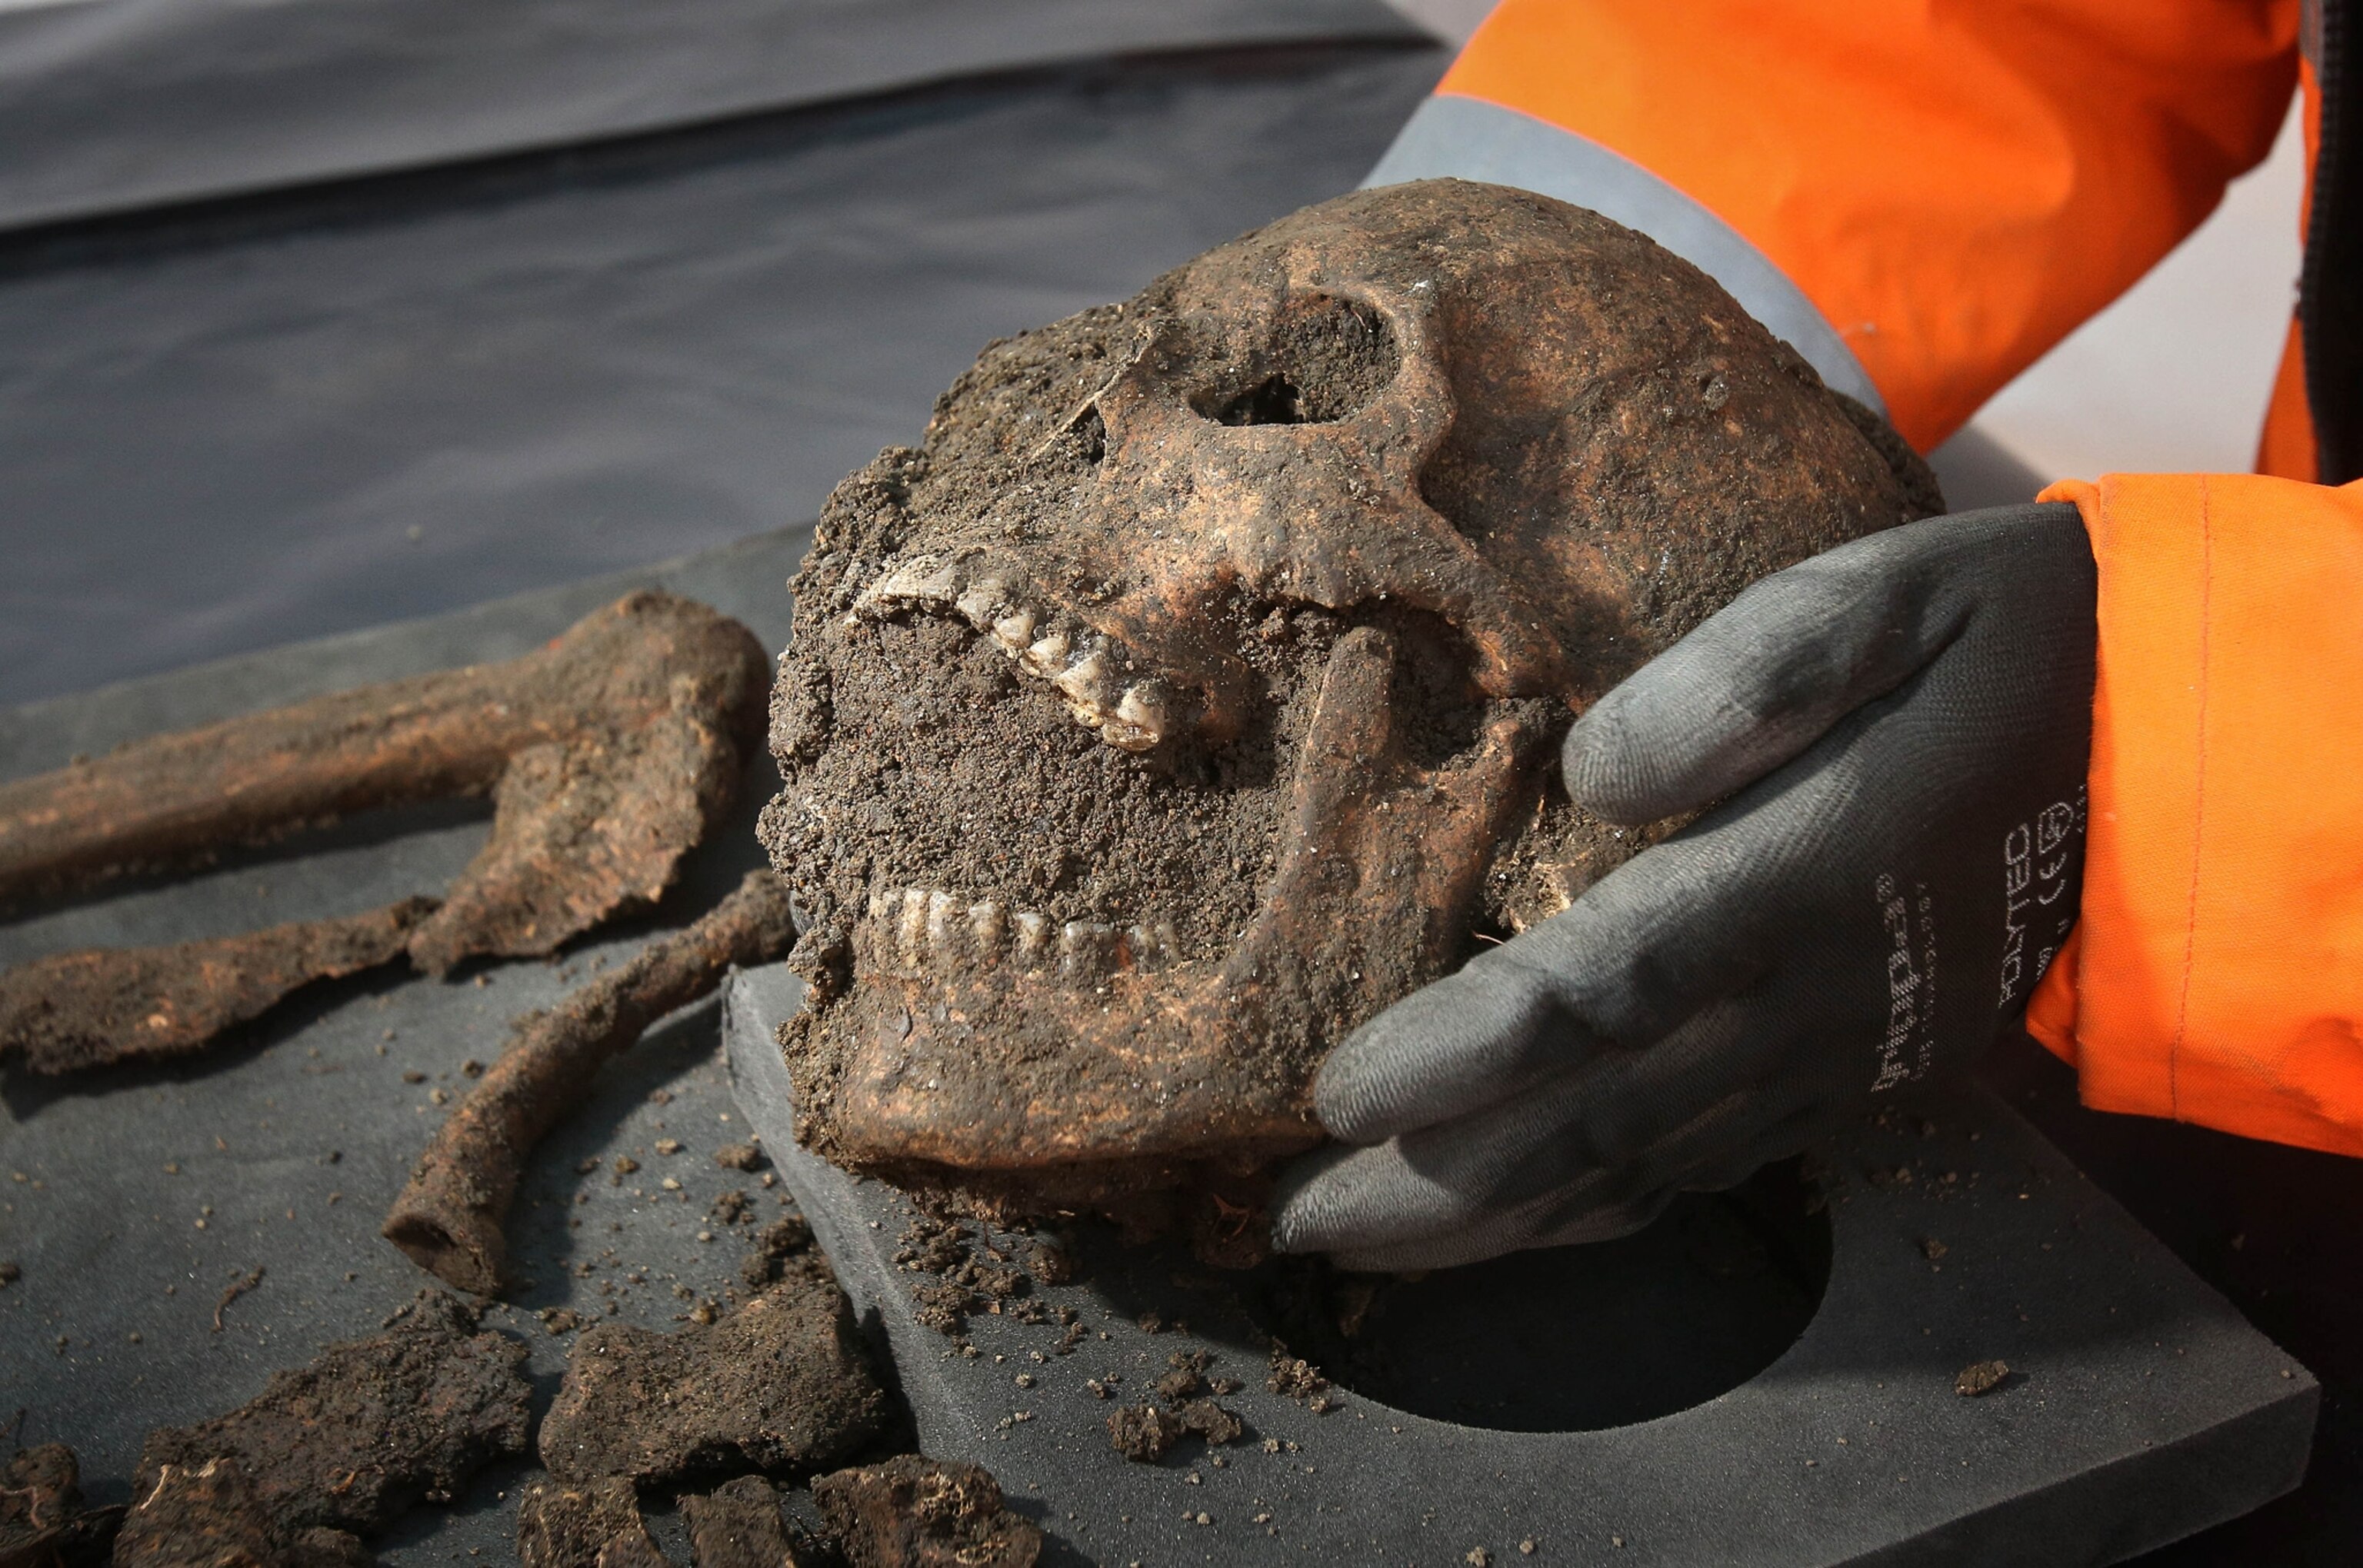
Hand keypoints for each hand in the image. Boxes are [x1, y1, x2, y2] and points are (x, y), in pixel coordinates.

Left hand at [1271, 503, 2096, 1270]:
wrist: (2160, 745)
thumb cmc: (2000, 644)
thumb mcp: (1888, 598)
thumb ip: (1748, 675)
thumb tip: (1598, 775)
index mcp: (1805, 879)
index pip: (1602, 992)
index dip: (1466, 1053)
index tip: (1338, 1094)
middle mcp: (1807, 1001)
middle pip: (1596, 1118)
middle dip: (1438, 1182)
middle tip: (1292, 1220)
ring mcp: (1830, 1056)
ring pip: (1640, 1169)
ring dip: (1495, 1219)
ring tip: (1361, 1247)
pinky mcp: (1848, 1075)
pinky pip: (1702, 1171)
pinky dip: (1596, 1215)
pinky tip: (1517, 1231)